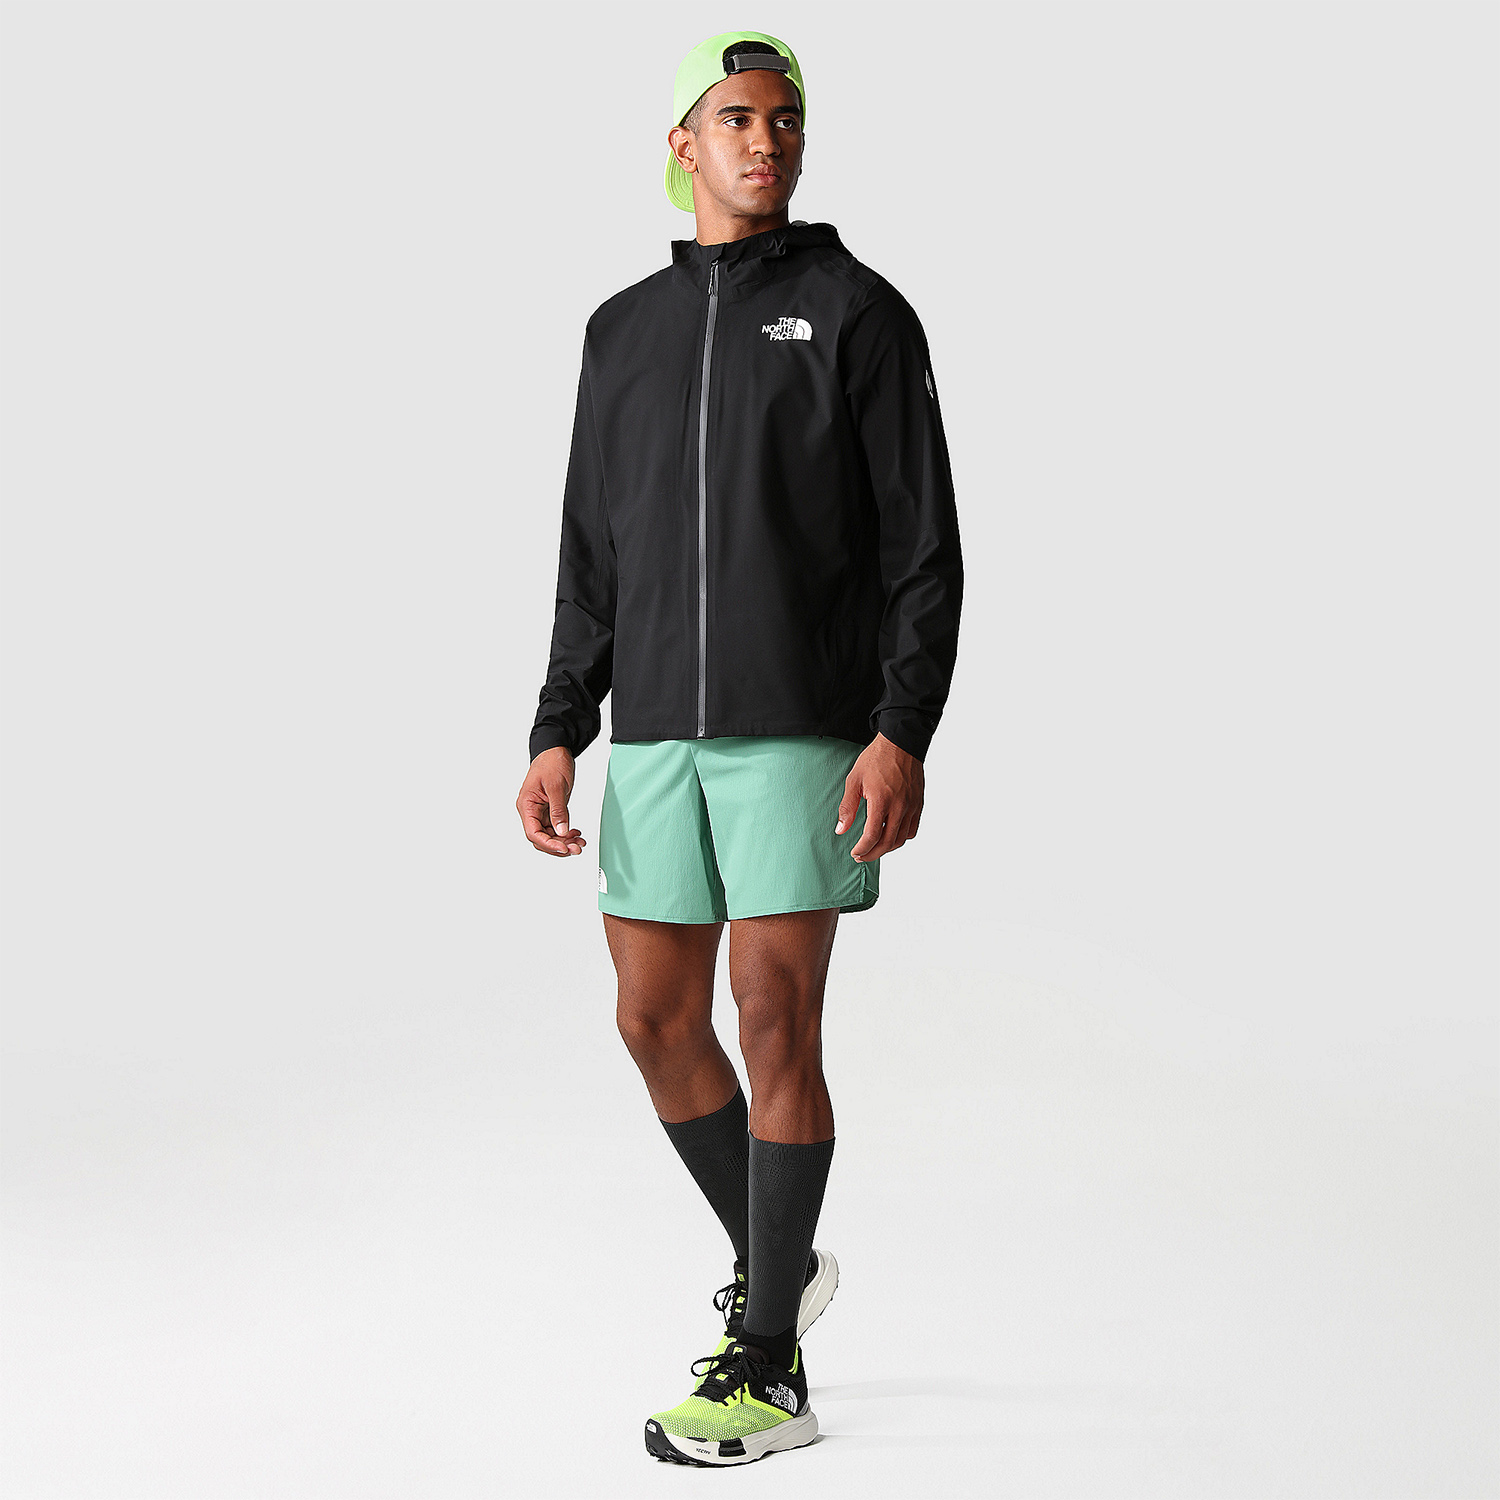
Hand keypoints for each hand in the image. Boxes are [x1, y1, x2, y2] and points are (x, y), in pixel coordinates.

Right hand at [517, 746, 586, 855]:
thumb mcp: (556, 786)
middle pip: (541, 837)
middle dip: (559, 845)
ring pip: (550, 834)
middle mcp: (531, 810)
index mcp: (526, 804)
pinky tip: (576, 833)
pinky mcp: (549, 809)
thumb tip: (561, 831)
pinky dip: (566, 832)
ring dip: (565, 840)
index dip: (548, 844)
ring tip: (580, 842)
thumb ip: (558, 810)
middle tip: (577, 848)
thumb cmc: (551, 762)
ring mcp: (540, 810)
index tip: (564, 848)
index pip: (533, 833)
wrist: (556, 749)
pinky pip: (556, 826)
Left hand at [836, 733, 923, 862]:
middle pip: (888, 842)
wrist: (901, 743)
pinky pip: (912, 829)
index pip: (873, 836)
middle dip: (873, 854)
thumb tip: (840, 829)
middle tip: (861, 856)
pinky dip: (901, 838)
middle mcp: (900, 806)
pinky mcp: (918, 804)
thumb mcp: (854, 780)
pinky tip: (891, 836)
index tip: (855, 853)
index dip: (862, 849)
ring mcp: (911, 806)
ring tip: (874, 848)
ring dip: (887, 848)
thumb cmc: (876, 759)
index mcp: (881, 801)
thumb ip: (847, 807)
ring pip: (901, 839)